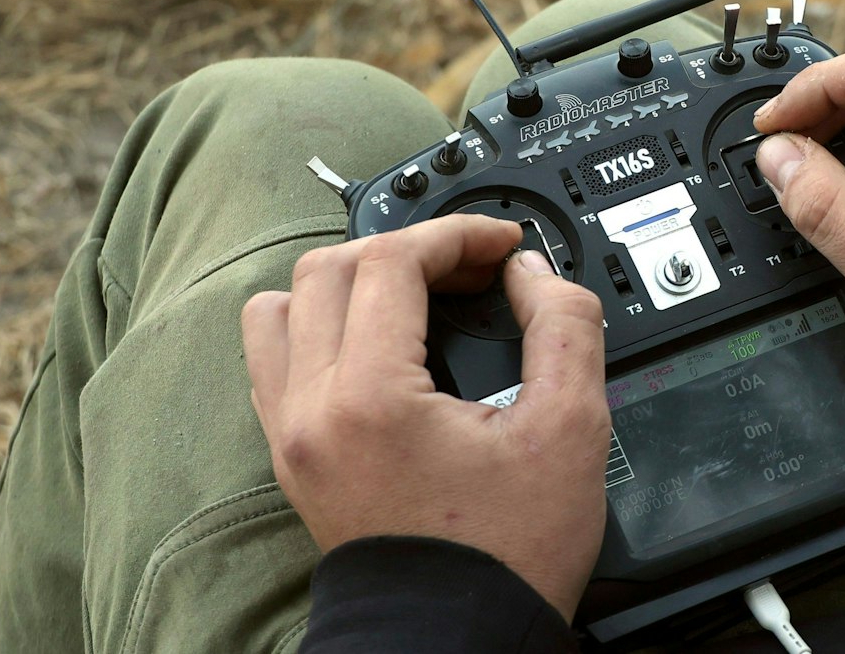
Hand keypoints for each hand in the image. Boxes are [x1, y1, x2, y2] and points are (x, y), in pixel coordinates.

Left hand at [241, 216, 609, 619]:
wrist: (454, 640)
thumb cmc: (504, 558)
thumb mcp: (570, 430)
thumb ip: (564, 327)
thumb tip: (534, 274)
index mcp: (370, 399)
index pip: (390, 259)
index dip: (454, 232)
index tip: (500, 244)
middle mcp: (311, 410)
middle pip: (328, 267)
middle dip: (407, 248)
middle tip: (469, 269)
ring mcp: (290, 434)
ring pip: (282, 306)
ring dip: (347, 282)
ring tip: (412, 297)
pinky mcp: (291, 455)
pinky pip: (273, 358)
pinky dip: (318, 327)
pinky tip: (377, 343)